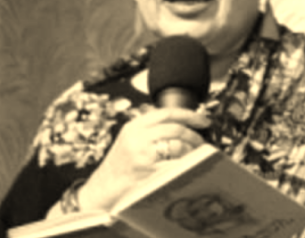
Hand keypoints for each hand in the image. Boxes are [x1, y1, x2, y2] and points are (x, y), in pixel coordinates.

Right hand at [77, 107, 209, 210]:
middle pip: (176, 129)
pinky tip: (189, 169)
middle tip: (201, 142)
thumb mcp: (128, 140)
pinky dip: (187, 166)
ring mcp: (142, 156)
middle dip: (194, 136)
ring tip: (196, 157)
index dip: (189, 114)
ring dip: (193, 152)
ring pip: (178, 147)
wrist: (101, 190)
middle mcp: (137, 138)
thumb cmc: (118, 168)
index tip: (203, 119)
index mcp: (133, 127)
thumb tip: (181, 126)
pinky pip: (176, 166)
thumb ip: (149, 131)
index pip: (166, 113)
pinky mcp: (148, 174)